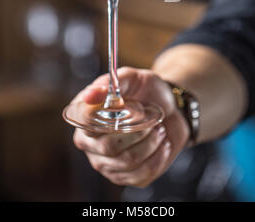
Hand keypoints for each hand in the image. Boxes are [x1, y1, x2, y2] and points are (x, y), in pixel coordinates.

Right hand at [71, 66, 189, 187]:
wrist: (170, 107)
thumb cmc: (145, 90)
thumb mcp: (131, 78)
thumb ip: (110, 83)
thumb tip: (91, 95)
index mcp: (84, 117)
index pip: (84, 122)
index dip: (105, 116)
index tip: (126, 107)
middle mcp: (90, 143)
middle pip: (109, 146)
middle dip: (137, 131)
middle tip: (150, 118)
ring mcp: (106, 163)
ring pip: (128, 161)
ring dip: (151, 142)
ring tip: (159, 129)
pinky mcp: (126, 177)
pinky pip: (142, 174)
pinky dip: (158, 156)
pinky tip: (163, 143)